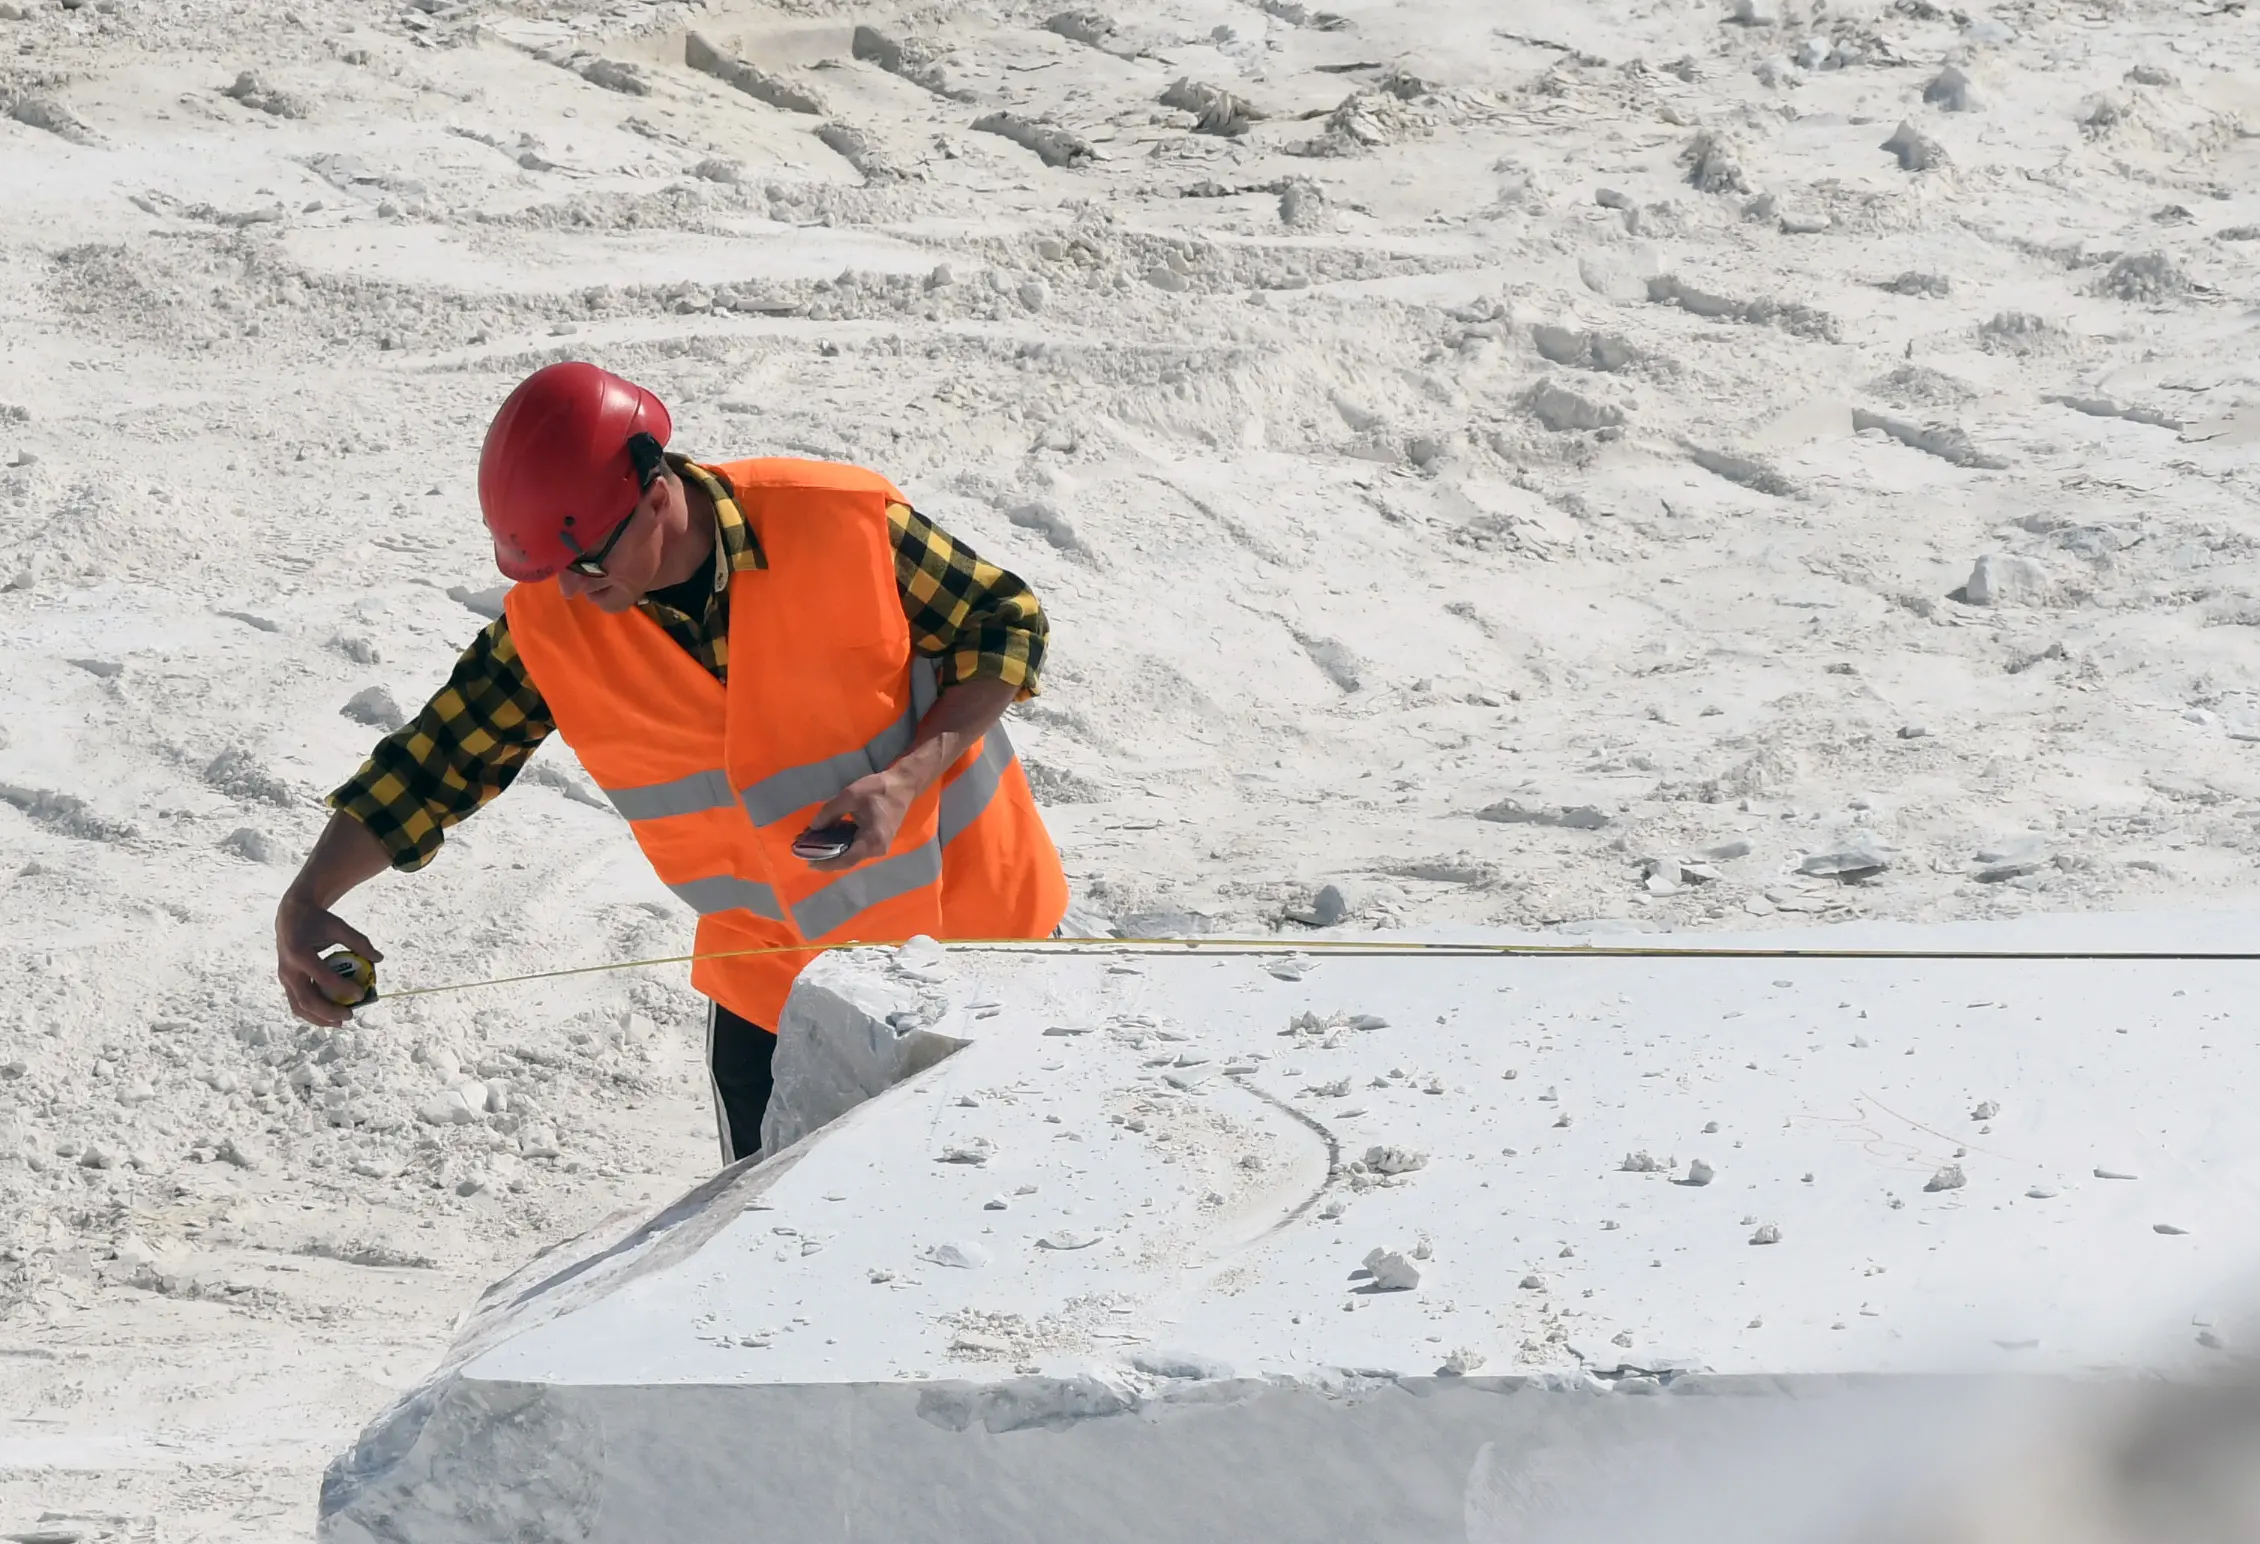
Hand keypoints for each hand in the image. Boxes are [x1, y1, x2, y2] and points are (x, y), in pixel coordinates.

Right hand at [276, 889, 382, 1027]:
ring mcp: (284, 978)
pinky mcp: (285, 982)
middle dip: (329, 1011)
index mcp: (299, 953)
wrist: (290, 916)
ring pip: (298, 1007)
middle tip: (350, 1015)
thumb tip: (379, 958)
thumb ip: (358, 941)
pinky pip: (296, 1004)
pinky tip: (330, 1017)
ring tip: (341, 1022)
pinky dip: (312, 1014)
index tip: (361, 993)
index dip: (342, 988)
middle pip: (307, 999)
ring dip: (319, 1018)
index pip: (322, 977)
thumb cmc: (317, 920)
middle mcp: (288, 969)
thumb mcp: (338, 926)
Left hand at [804, 769, 913, 870]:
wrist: (903, 785)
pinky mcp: (876, 841)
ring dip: (833, 850)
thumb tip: (813, 827)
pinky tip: (828, 836)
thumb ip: (829, 812)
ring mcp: (878, 847)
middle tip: (806, 849)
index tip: (808, 861)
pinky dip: (841, 844)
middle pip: (847, 859)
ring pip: (851, 854)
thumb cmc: (879, 789)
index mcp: (872, 840)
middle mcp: (876, 849)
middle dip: (826, 856)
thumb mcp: (850, 795)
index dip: (826, 863)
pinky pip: (856, 848)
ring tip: (813, 842)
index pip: (846, 859)